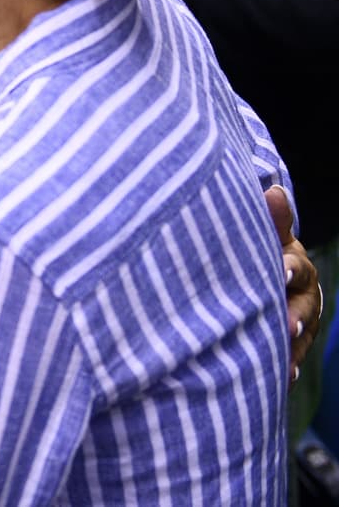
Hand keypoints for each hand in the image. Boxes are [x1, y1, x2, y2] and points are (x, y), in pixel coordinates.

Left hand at [267, 185, 321, 385]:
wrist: (273, 276)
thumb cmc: (266, 252)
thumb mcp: (269, 237)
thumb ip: (272, 221)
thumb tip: (275, 191)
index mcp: (296, 267)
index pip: (296, 267)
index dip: (290, 267)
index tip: (283, 270)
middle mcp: (304, 297)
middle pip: (303, 307)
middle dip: (296, 316)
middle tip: (288, 325)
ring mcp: (301, 322)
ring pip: (299, 337)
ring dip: (292, 348)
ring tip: (283, 364)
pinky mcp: (291, 344)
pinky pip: (290, 357)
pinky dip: (285, 367)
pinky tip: (280, 379)